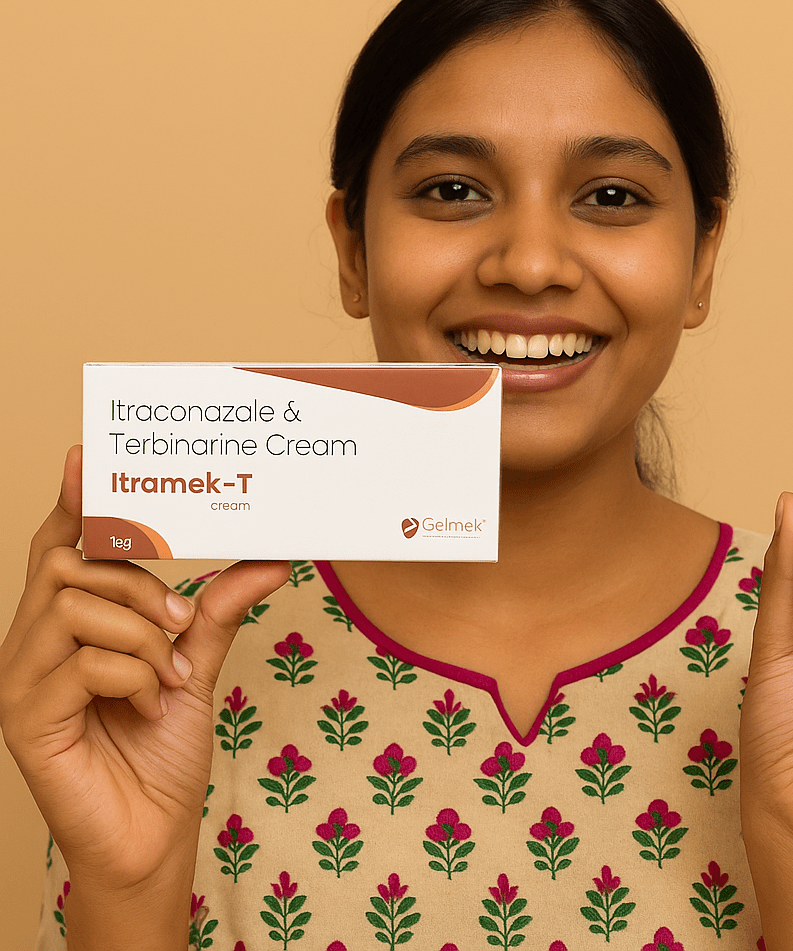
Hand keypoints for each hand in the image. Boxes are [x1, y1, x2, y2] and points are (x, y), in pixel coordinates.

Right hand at [0, 446, 290, 888]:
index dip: (73, 502)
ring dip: (143, 635)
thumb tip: (270, 557)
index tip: (88, 456)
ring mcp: (22, 682)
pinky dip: (134, 675)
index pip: (61, 548)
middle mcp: (33, 644)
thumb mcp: (197, 663)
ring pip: (77, 608)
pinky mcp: (25, 721)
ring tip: (170, 675)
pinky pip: (83, 663)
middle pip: (70, 566)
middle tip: (179, 622)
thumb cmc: (161, 749)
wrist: (152, 835)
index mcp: (68, 624)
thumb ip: (219, 609)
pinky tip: (149, 703)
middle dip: (137, 584)